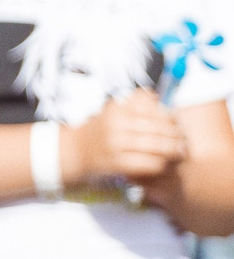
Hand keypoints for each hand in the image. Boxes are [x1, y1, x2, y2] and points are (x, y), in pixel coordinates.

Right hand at [66, 90, 188, 184]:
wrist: (74, 151)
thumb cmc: (99, 131)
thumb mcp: (112, 110)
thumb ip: (133, 102)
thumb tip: (154, 94)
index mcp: (117, 108)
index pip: (155, 110)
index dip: (171, 118)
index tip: (178, 123)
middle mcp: (116, 124)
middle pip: (159, 129)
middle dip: (177, 136)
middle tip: (185, 141)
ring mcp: (116, 144)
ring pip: (157, 146)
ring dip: (173, 150)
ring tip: (180, 152)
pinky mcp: (118, 163)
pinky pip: (149, 163)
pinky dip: (161, 164)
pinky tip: (164, 164)